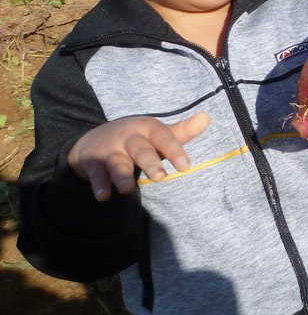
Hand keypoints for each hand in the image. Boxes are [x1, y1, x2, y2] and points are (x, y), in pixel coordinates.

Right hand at [68, 112, 210, 200]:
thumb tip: (207, 117)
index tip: (185, 166)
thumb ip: (182, 131)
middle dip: (150, 163)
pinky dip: (99, 185)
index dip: (174, 151)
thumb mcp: (158, 133)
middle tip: (160, 177)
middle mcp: (129, 139)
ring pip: (117, 164)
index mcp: (148, 130)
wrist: (93, 139)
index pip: (164, 138)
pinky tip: (103, 196)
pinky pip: (97, 175)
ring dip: (122, 176)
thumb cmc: (137, 140)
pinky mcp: (93, 164)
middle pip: (141, 150)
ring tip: (127, 189)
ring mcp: (110, 151)